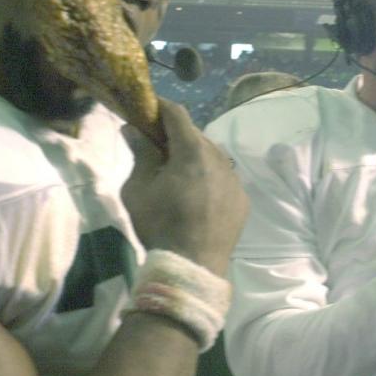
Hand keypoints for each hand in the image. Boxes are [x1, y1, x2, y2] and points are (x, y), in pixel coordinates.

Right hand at [122, 99, 248, 275]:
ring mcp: (235, 179)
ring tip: (176, 173)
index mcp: (192, 150)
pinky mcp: (242, 199)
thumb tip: (134, 129)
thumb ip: (140, 153)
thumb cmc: (160, 225)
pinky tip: (196, 195)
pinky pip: (223, 178)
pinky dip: (208, 178)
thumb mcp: (138, 189)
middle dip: (175, 135)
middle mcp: (219, 158)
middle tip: (156, 145)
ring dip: (194, 157)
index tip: (146, 110)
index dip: (160, 108)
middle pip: (195, 135)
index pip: (177, 114)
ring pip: (212, 156)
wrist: (192, 267)